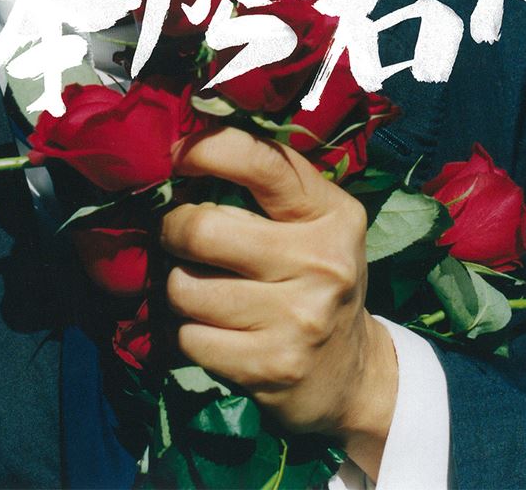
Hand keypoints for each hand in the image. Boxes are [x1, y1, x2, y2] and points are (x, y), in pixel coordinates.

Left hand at [160, 127, 397, 478]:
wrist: (352, 374)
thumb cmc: (316, 277)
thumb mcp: (315, 223)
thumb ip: (268, 186)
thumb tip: (186, 152)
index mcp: (330, 215)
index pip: (262, 163)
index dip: (209, 150)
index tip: (178, 154)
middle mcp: (319, 263)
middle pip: (203, 230)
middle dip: (173, 229)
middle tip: (176, 234)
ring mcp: (297, 319)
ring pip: (185, 288)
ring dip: (176, 286)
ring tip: (196, 287)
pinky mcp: (270, 367)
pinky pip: (189, 337)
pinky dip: (185, 332)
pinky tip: (207, 329)